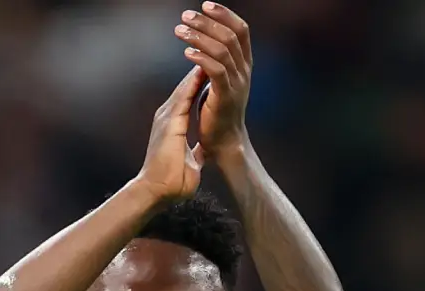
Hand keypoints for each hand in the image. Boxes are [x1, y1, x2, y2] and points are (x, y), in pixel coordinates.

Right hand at [136, 66, 207, 204]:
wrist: (156, 192)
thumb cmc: (170, 183)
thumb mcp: (189, 163)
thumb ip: (195, 153)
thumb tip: (203, 152)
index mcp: (173, 126)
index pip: (188, 99)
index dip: (199, 84)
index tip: (213, 71)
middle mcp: (167, 117)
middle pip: (185, 88)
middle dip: (198, 71)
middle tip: (211, 52)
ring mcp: (166, 118)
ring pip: (184, 88)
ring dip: (196, 71)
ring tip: (208, 53)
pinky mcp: (169, 122)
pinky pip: (184, 97)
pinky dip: (193, 83)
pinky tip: (203, 69)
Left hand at [175, 3, 251, 159]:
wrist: (224, 143)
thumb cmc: (218, 112)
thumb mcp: (221, 81)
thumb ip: (216, 61)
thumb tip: (202, 40)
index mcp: (244, 64)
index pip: (241, 30)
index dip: (224, 15)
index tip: (205, 5)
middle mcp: (244, 71)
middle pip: (230, 35)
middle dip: (207, 22)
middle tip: (186, 16)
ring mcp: (237, 83)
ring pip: (222, 50)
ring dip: (199, 37)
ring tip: (180, 30)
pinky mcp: (226, 97)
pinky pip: (216, 70)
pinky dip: (200, 58)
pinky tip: (186, 53)